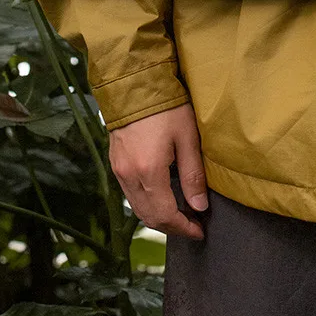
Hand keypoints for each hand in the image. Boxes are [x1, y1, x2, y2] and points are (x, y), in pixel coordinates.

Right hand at [108, 102, 206, 240]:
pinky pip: (130, 195)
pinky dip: (146, 203)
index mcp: (148, 172)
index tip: (200, 231)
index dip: (184, 228)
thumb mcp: (187, 137)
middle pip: (149, 217)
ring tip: (180, 214)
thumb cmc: (167, 107)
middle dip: (171, 227)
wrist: (135, 84)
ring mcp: (118, 171)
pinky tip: (162, 198)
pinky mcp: (115, 164)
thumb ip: (193, 174)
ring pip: (137, 208)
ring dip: (158, 217)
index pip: (166, 215)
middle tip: (192, 226)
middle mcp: (128, 176)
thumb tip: (199, 206)